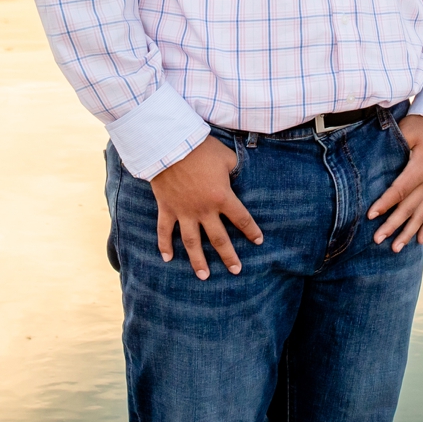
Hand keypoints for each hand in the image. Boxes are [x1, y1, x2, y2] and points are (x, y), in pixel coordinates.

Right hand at [149, 138, 263, 279]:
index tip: (258, 241)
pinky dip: (164, 245)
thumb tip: (238, 173)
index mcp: (222, 197)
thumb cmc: (200, 149)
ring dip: (198, 260)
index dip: (252, 231)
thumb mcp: (226, 157)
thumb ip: (234, 168)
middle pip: (219, 239)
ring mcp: (184, 212)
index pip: (241, 218)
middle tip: (236, 270)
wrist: (170, 145)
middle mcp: (204, 210)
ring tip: (204, 276)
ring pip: (192, 242)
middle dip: (229, 256)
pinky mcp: (167, 208)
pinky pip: (164, 231)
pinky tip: (167, 258)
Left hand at [367, 115, 422, 252]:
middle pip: (409, 208)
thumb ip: (394, 142)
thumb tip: (374, 153)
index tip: (371, 215)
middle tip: (377, 239)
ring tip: (395, 249)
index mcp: (421, 167)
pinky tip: (419, 241)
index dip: (385, 202)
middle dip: (393, 225)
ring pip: (421, 215)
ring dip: (408, 233)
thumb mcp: (408, 129)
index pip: (400, 189)